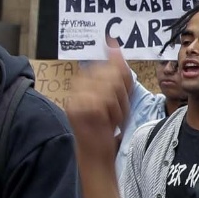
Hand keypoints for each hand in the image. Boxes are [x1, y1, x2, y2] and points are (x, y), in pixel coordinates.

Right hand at [64, 42, 133, 166]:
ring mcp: (75, 96)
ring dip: (119, 107)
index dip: (124, 85)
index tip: (119, 100)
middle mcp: (78, 84)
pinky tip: (106, 123)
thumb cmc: (109, 124)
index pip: (114, 68)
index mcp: (87, 78)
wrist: (98, 153)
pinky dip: (112, 114)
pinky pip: (104, 101)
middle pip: (113, 75)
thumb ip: (119, 70)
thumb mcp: (120, 94)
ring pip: (110, 87)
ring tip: (111, 118)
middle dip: (122, 97)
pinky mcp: (75, 108)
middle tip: (115, 113)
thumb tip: (113, 44)